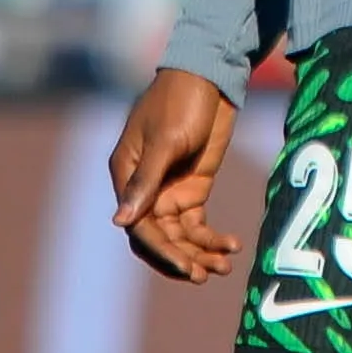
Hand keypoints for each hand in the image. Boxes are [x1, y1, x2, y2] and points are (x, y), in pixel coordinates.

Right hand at [108, 67, 240, 281]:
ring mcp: (169, 190)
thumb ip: (146, 182)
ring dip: (199, 253)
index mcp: (127, 176)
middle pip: (158, 237)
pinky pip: (197, 225)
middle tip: (206, 275)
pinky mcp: (193, 189)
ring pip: (179, 236)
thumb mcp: (165, 141)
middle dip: (181, 257)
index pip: (139, 226)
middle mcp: (144, 189)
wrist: (210, 77)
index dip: (162, 250)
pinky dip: (212, 238)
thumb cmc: (180, 101)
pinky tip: (231, 245)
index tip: (186, 266)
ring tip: (223, 266)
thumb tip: (120, 223)